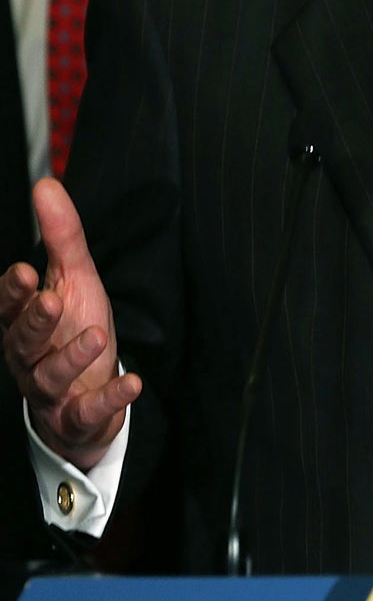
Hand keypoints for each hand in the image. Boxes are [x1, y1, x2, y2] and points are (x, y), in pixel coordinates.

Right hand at [3, 178, 130, 469]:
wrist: (86, 397)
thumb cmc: (73, 330)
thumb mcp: (75, 280)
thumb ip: (62, 237)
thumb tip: (46, 183)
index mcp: (23, 323)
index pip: (10, 307)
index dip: (14, 293)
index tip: (25, 272)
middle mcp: (29, 357)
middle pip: (23, 341)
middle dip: (34, 321)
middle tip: (51, 300)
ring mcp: (52, 390)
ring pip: (50, 376)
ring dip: (73, 356)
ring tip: (98, 334)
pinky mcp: (77, 416)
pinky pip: (88, 411)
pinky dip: (110, 398)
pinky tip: (133, 382)